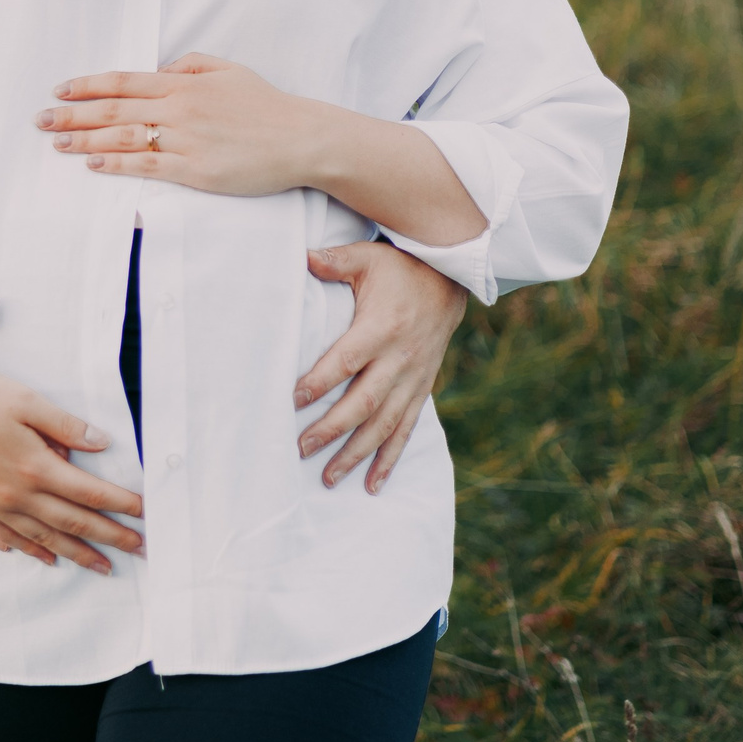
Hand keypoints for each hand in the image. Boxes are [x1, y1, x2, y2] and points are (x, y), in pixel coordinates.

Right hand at [0, 358, 145, 574]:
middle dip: (111, 537)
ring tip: (103, 566)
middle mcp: (16, 493)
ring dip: (77, 553)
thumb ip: (65, 425)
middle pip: (73, 522)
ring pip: (43, 537)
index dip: (121, 505)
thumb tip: (102, 443)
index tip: (147, 514)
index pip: (90, 493)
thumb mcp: (26, 400)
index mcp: (35, 465)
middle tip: (141, 550)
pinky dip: (30, 551)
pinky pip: (5, 536)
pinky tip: (44, 558)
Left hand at [37, 53, 324, 193]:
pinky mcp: (196, 170)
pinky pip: (148, 166)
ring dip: (86, 140)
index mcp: (183, 83)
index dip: (87, 86)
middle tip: (40, 120)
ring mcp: (186, 141)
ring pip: (124, 137)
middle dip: (72, 115)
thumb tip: (159, 69)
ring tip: (57, 143)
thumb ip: (189, 65)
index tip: (59, 90)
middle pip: (113, 109)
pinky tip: (94, 163)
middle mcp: (179, 109)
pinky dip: (117, 163)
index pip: (123, 81)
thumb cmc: (265, 105)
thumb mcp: (227, 70)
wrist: (301, 138)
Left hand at [294, 242, 466, 492]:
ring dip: (356, 454)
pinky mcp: (422, 389)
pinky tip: (372, 484)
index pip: (346, 360)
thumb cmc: (400, 267)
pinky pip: (406, 429)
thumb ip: (335, 260)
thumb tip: (303, 257)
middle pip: (364, 402)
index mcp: (382, 327)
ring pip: (384, 424)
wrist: (451, 279)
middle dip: (332, 429)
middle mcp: (400, 359)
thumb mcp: (368, 257)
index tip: (292, 401)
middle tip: (300, 448)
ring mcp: (414, 378)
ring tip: (328, 478)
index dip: (320, 382)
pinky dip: (390, 459)